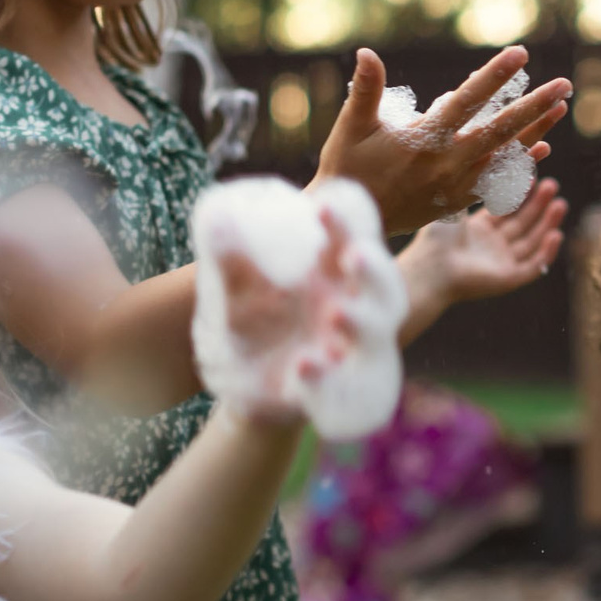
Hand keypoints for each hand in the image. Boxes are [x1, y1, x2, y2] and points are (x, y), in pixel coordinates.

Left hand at [212, 207, 358, 417]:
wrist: (244, 389)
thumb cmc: (252, 328)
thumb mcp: (236, 296)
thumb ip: (231, 264)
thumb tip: (217, 217)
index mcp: (330, 281)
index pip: (352, 245)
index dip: (344, 226)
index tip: (321, 206)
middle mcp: (349, 312)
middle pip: (384, 288)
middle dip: (374, 270)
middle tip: (352, 255)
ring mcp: (347, 353)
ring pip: (378, 336)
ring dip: (362, 321)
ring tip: (338, 313)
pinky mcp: (333, 394)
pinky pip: (340, 388)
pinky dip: (324, 377)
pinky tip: (303, 365)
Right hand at [314, 46, 571, 234]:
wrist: (355, 221)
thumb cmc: (349, 168)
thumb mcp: (352, 127)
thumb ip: (366, 90)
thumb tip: (366, 52)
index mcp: (425, 140)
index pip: (468, 101)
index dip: (495, 76)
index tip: (521, 54)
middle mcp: (448, 163)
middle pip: (501, 130)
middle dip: (535, 105)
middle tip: (565, 84)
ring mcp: (458, 184)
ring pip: (506, 155)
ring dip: (536, 131)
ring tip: (561, 109)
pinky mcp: (459, 200)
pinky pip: (498, 181)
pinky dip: (520, 165)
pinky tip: (541, 150)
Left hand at [402, 176, 567, 307]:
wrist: (431, 268)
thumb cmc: (437, 237)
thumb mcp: (458, 203)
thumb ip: (476, 186)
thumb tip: (488, 158)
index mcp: (476, 229)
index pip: (506, 209)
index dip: (521, 194)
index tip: (534, 175)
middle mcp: (490, 246)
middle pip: (521, 224)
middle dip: (538, 204)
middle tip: (552, 185)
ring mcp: (500, 264)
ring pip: (531, 243)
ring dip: (546, 224)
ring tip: (560, 204)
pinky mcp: (507, 279)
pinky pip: (533, 267)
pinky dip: (546, 252)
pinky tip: (556, 234)